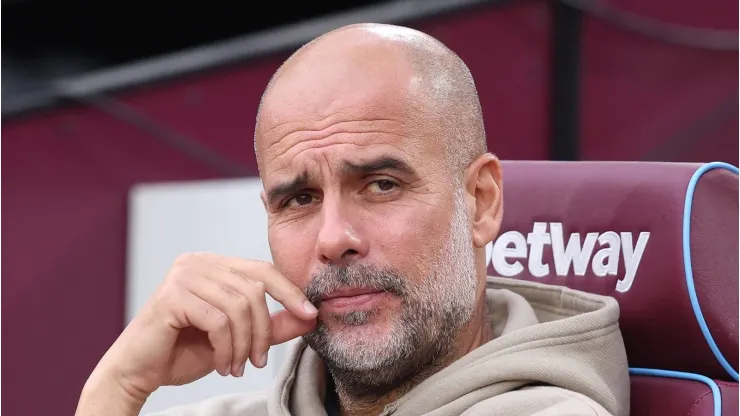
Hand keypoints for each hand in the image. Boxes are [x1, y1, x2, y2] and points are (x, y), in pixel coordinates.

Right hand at [84, 253, 317, 404]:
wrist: (138, 372)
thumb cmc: (184, 351)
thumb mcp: (239, 337)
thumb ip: (272, 326)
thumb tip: (311, 316)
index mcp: (214, 264)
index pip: (263, 270)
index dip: (290, 292)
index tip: (311, 315)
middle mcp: (197, 262)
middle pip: (254, 289)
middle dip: (263, 330)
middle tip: (258, 361)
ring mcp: (183, 276)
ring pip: (239, 306)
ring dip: (244, 344)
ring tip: (237, 366)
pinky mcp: (171, 296)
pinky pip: (218, 321)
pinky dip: (226, 348)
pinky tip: (221, 364)